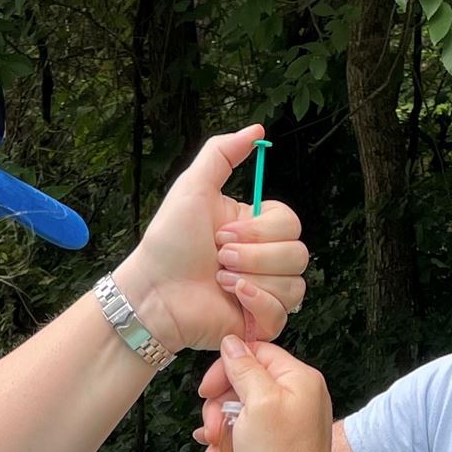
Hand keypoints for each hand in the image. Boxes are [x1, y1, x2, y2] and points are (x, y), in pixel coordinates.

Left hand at [115, 126, 307, 351]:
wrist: (153, 291)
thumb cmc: (168, 243)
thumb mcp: (192, 187)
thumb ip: (222, 153)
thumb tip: (258, 129)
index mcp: (257, 228)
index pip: (291, 222)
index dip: (260, 230)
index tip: (222, 234)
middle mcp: (266, 259)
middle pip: (298, 254)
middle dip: (254, 255)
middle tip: (218, 258)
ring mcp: (266, 291)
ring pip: (294, 284)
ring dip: (252, 279)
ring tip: (220, 280)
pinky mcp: (261, 322)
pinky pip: (283, 313)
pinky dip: (257, 303)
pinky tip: (231, 297)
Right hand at [213, 335, 334, 451]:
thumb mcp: (257, 403)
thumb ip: (244, 368)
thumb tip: (231, 342)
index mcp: (300, 378)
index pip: (256, 353)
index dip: (226, 368)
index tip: (206, 390)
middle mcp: (300, 395)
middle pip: (248, 381)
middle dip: (222, 403)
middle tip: (211, 425)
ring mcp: (293, 419)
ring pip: (245, 407)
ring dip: (223, 424)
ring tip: (214, 444)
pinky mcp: (283, 441)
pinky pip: (252, 429)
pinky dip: (233, 439)